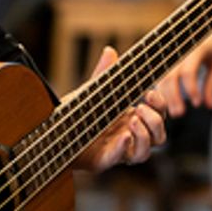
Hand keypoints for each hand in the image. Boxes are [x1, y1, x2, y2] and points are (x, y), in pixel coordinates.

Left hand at [74, 46, 168, 172]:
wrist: (52, 131)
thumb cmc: (75, 112)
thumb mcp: (91, 91)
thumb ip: (103, 74)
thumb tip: (110, 50)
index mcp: (130, 118)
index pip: (158, 114)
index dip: (160, 105)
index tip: (150, 93)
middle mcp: (129, 135)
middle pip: (159, 136)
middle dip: (155, 121)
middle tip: (139, 108)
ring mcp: (118, 150)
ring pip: (145, 152)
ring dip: (144, 136)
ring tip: (132, 121)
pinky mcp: (104, 160)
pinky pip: (121, 158)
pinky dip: (124, 148)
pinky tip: (122, 137)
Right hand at [160, 19, 211, 116]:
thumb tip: (208, 106)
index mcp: (196, 47)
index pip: (188, 71)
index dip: (191, 89)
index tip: (197, 104)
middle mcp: (180, 49)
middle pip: (170, 75)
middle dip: (173, 96)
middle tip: (179, 114)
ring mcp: (173, 53)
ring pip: (163, 76)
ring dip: (166, 95)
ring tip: (174, 112)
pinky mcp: (169, 58)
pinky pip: (163, 74)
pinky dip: (164, 88)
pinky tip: (169, 101)